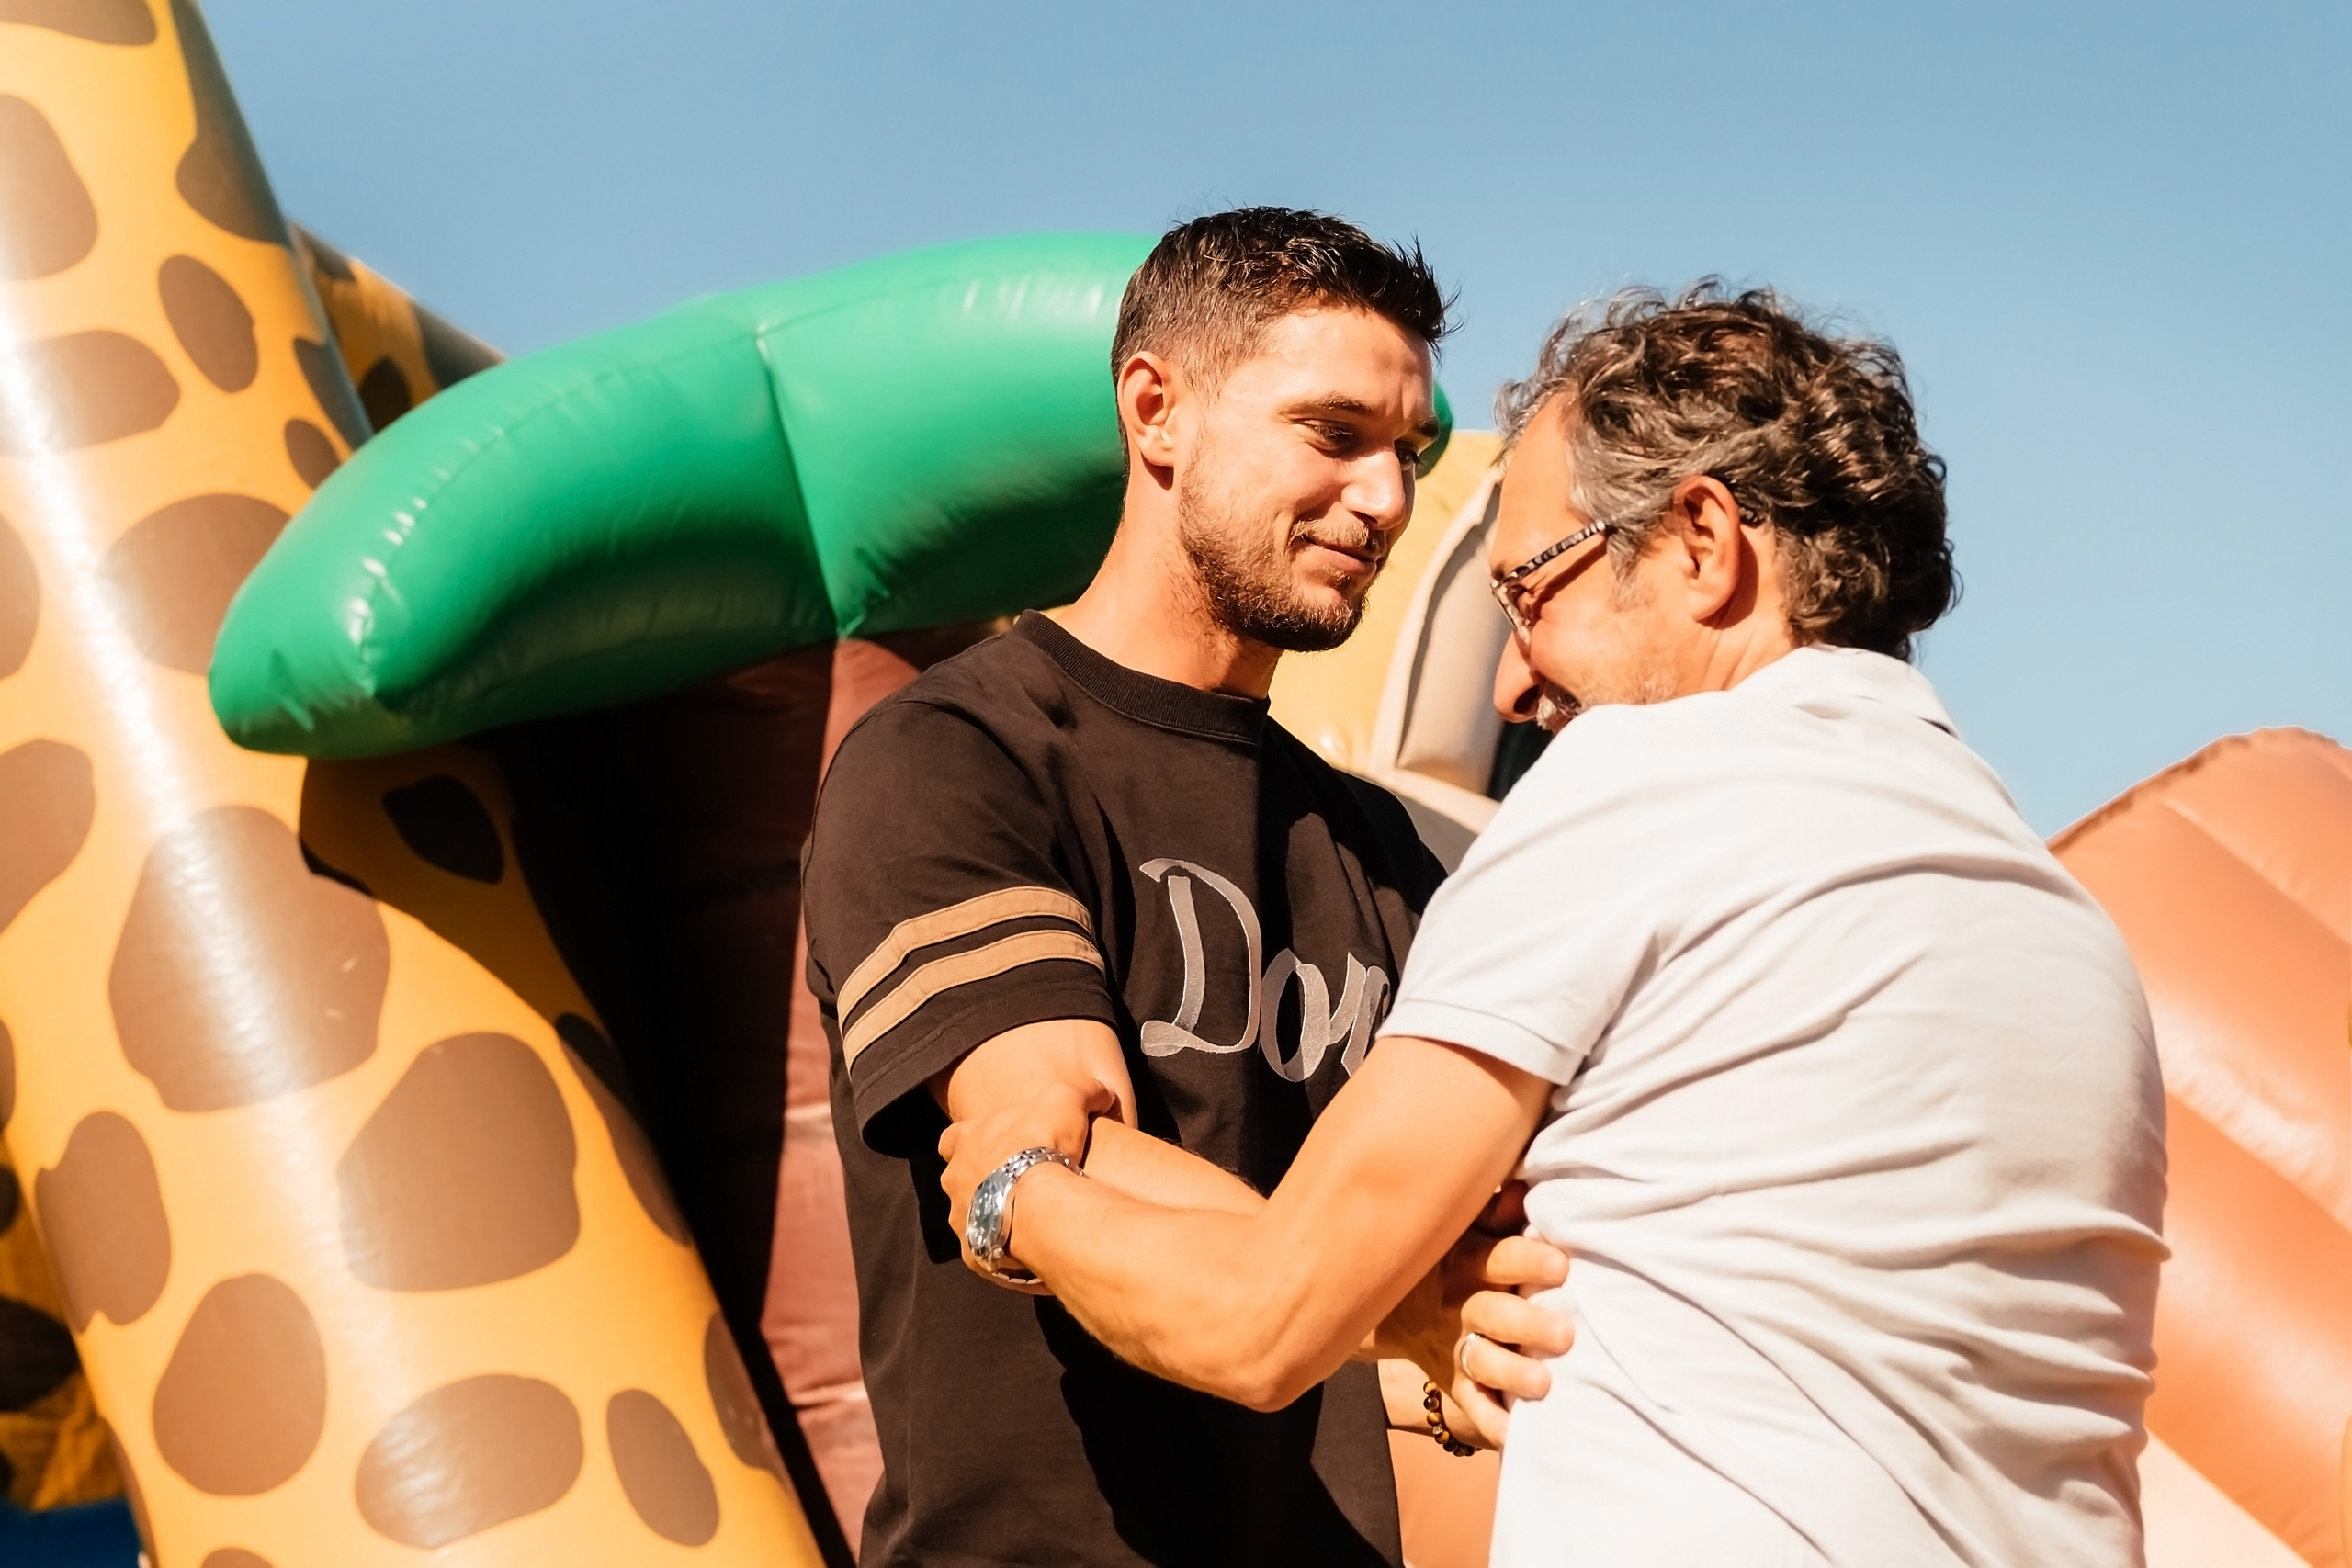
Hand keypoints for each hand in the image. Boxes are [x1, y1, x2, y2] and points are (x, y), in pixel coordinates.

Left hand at [939, 1078, 1114, 1289]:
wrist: (1038, 1203)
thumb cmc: (1044, 1145)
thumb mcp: (1068, 1099)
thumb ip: (1083, 1090)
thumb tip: (1102, 1090)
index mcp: (965, 1141)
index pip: (952, 1138)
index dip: (971, 1140)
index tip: (994, 1144)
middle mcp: (955, 1180)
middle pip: (959, 1180)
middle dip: (982, 1182)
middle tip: (1016, 1185)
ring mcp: (962, 1219)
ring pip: (972, 1218)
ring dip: (994, 1217)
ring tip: (1029, 1220)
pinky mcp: (975, 1253)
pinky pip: (988, 1254)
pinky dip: (1005, 1252)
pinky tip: (1032, 1251)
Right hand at [1371, 1182, 1570, 1448]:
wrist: (1390, 1303)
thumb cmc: (1449, 1254)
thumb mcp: (1462, 1226)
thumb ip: (1494, 1211)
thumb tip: (1524, 1187)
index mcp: (1468, 1260)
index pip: (1498, 1259)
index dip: (1528, 1262)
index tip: (1561, 1265)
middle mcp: (1461, 1304)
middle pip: (1493, 1313)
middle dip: (1528, 1324)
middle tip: (1565, 1334)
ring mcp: (1456, 1346)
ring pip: (1482, 1362)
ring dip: (1513, 1373)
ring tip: (1544, 1385)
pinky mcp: (1454, 1381)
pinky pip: (1472, 1406)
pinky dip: (1493, 1423)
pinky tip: (1516, 1435)